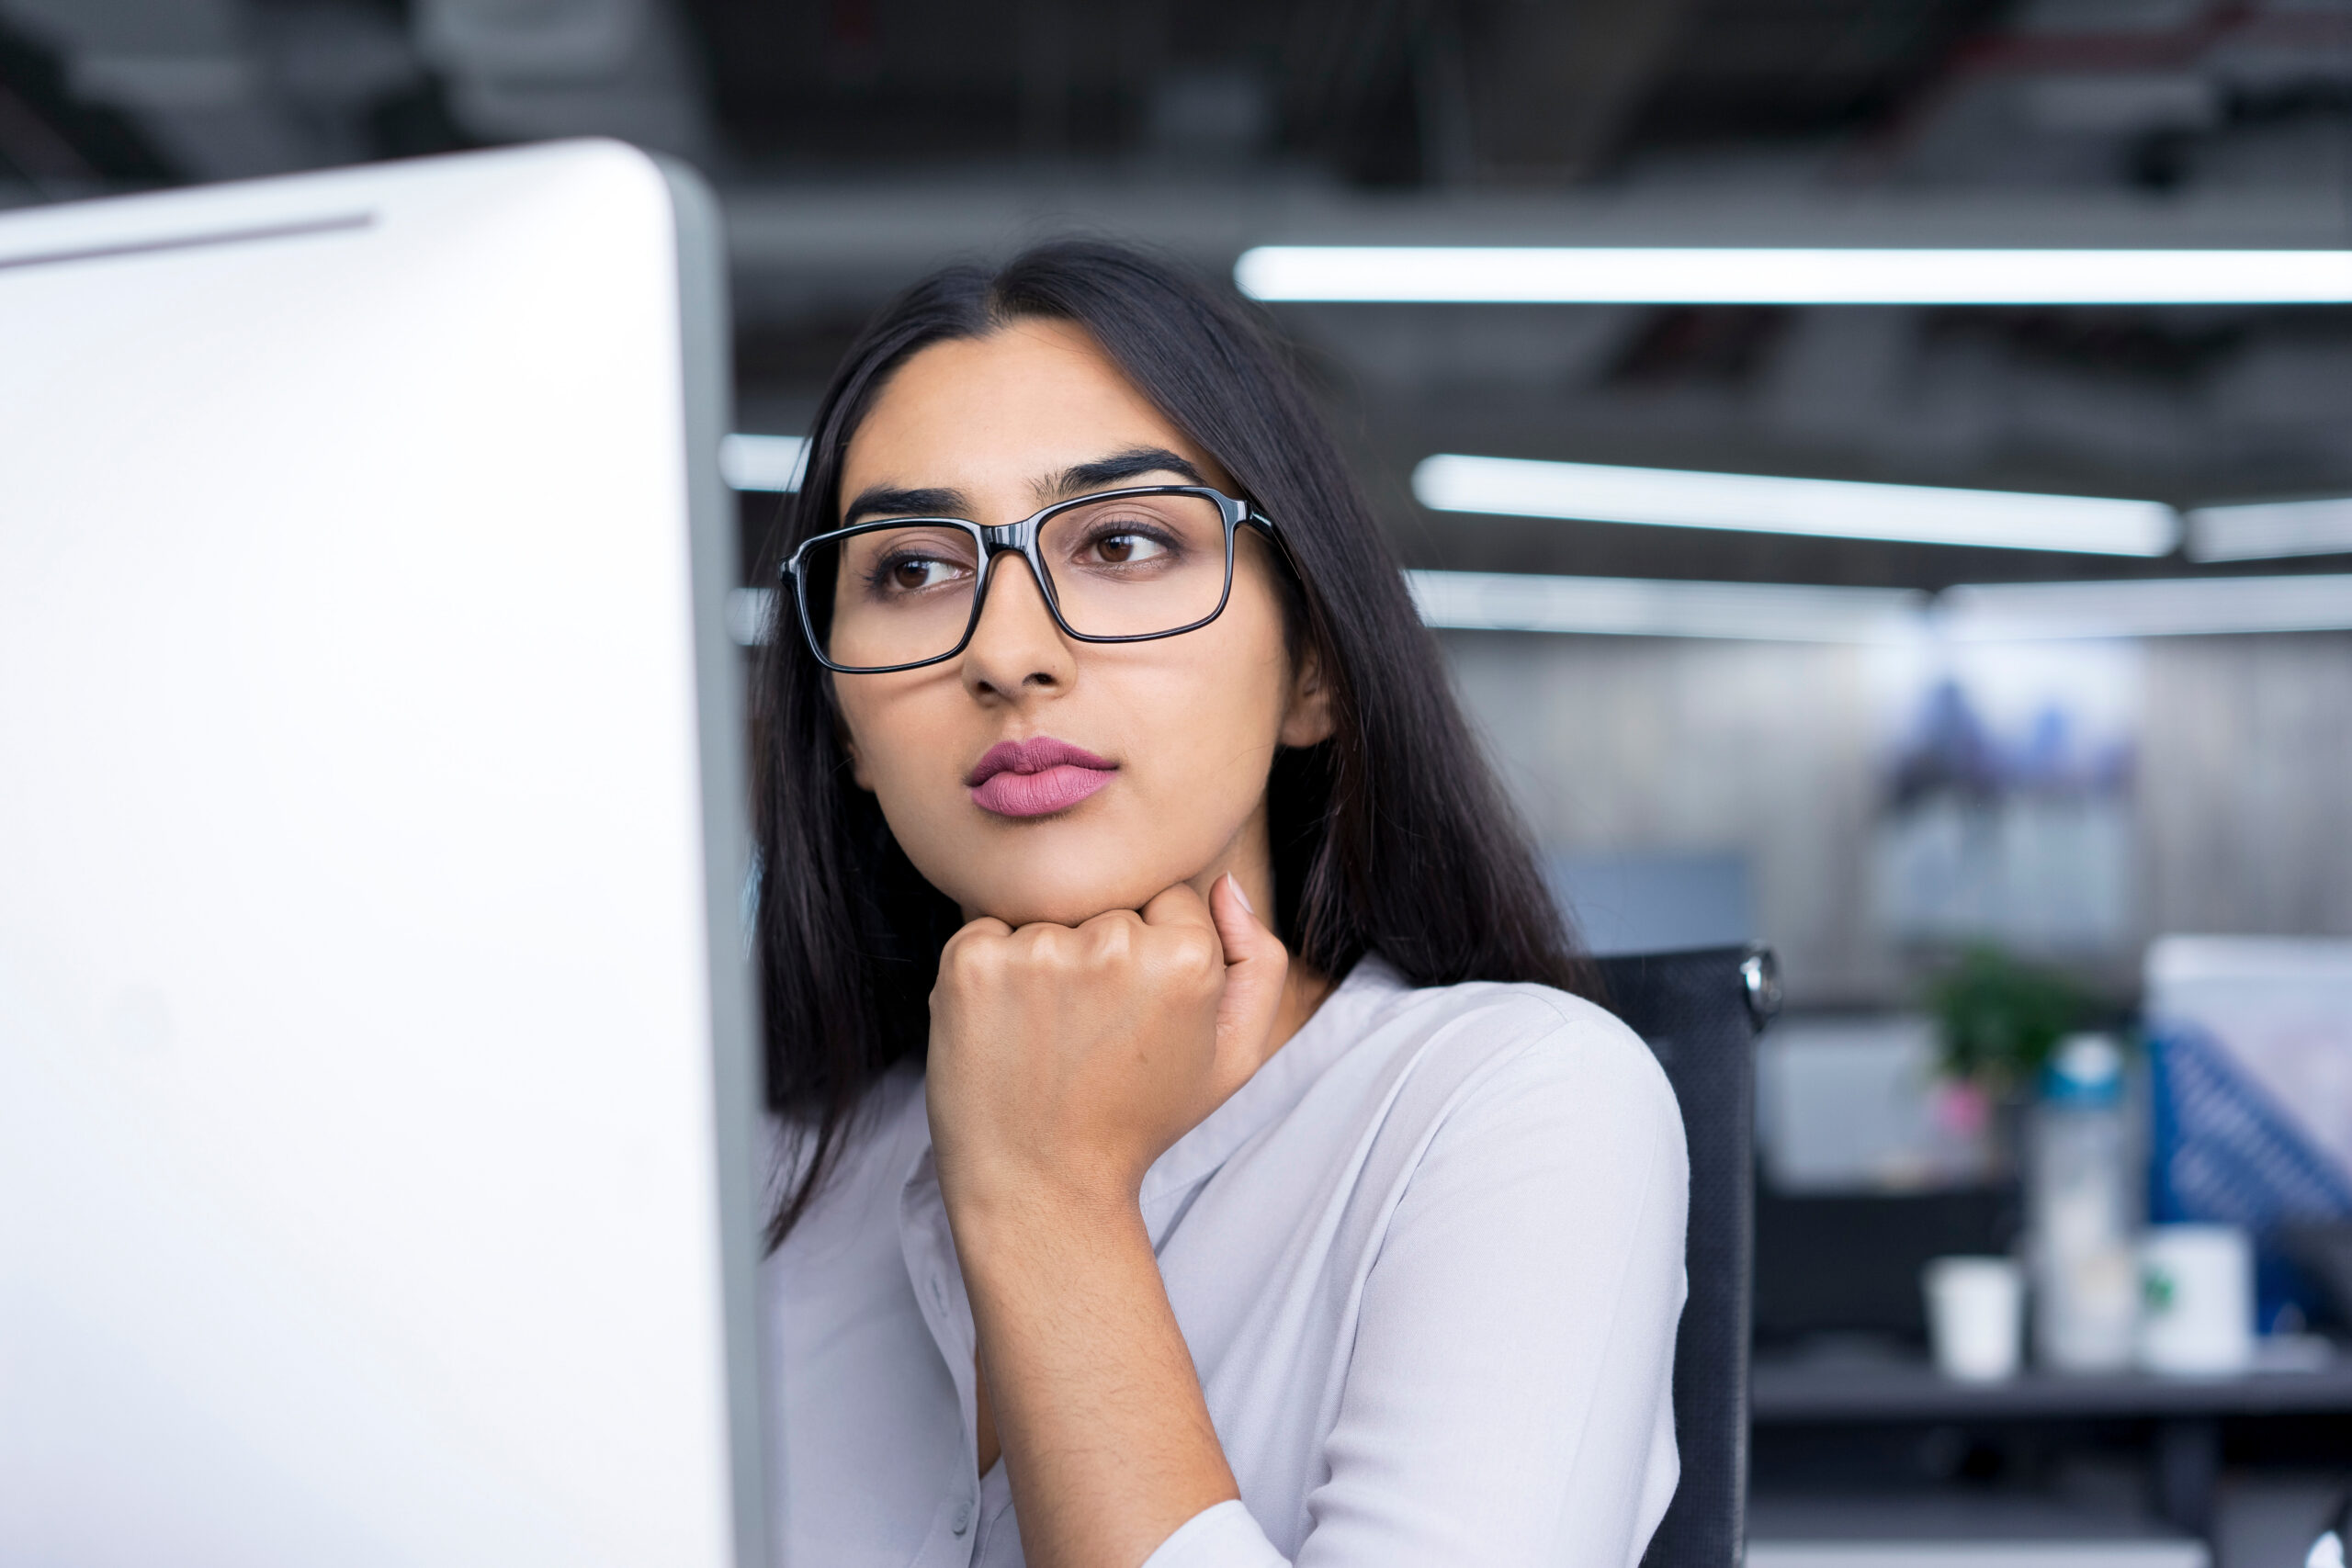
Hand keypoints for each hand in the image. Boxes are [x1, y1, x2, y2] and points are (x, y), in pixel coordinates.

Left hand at [925, 874, 1288, 1216]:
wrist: (1042, 1187)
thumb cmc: (1138, 1120)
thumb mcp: (1231, 1058)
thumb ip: (1257, 963)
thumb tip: (1222, 884)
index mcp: (1186, 958)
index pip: (1168, 901)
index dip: (1150, 960)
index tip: (1134, 1018)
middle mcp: (1113, 943)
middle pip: (1107, 906)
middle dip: (1098, 956)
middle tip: (1090, 1036)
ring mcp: (1036, 950)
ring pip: (1047, 919)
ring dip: (1043, 965)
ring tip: (1047, 1039)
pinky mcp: (970, 963)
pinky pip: (985, 932)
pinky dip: (990, 972)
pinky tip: (1005, 1030)